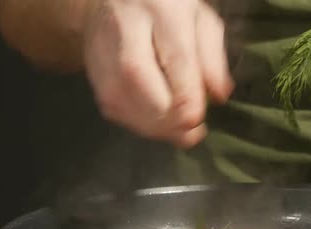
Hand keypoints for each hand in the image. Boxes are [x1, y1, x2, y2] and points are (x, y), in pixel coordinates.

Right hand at [83, 0, 233, 147]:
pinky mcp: (92, 68)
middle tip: (189, 132)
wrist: (121, 0)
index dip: (186, 96)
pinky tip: (156, 125)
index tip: (197, 120)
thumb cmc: (169, 11)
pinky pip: (110, 105)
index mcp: (163, 9)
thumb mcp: (202, 23)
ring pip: (118, 96)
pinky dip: (135, 123)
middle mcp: (126, 24)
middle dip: (166, 115)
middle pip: (137, 77)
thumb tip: (218, 96)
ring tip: (176, 133)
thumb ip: (213, 59)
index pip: (174, 57)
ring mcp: (102, 46)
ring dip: (151, 125)